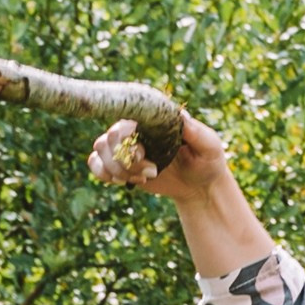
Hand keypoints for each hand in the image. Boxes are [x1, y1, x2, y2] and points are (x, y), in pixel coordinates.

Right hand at [87, 108, 229, 204]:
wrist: (199, 187)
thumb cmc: (207, 162)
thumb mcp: (210, 147)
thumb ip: (197, 133)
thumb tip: (181, 117)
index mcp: (152, 120)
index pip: (125, 119)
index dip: (126, 140)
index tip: (144, 155)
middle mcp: (135, 129)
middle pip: (108, 138)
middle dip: (127, 162)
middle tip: (153, 171)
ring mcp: (125, 146)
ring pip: (99, 151)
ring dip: (118, 170)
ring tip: (144, 178)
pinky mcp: (120, 165)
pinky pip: (94, 163)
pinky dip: (102, 174)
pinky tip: (124, 181)